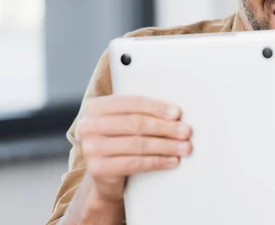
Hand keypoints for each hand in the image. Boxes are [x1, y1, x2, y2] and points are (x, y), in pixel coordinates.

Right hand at [77, 95, 192, 202]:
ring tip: (184, 147)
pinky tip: (172, 161)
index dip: (156, 107)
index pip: (131, 102)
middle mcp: (88, 126)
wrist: (106, 173)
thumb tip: (176, 112)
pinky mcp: (98, 169)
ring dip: (166, 146)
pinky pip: (134, 163)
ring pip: (137, 144)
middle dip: (165, 128)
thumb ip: (143, 112)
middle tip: (186, 131)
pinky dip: (157, 162)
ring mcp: (91, 148)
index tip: (177, 113)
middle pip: (135, 124)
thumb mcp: (127, 121)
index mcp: (95, 106)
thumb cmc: (122, 139)